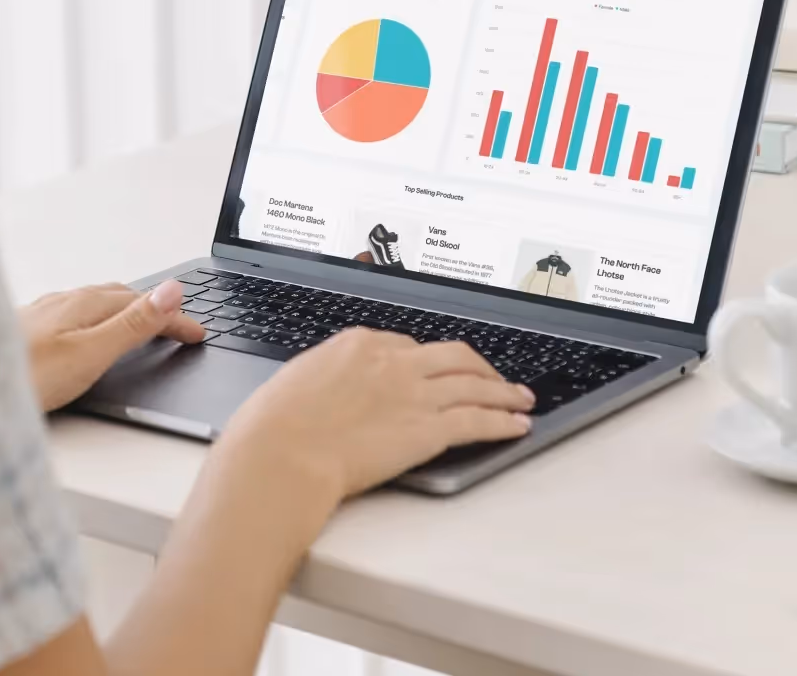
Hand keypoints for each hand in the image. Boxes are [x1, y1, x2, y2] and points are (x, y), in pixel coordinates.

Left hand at [19, 280, 204, 411]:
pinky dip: (96, 321)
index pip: (147, 304)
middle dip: (154, 309)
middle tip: (177, 327)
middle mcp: (62, 301)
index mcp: (85, 303)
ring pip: (93, 305)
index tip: (198, 334)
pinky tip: (83, 337)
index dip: (176, 319)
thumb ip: (133, 324)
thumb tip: (172, 290)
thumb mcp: (90, 354)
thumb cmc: (20, 377)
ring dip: (124, 312)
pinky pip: (71, 316)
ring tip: (140, 326)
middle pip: (121, 297)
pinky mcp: (22, 330)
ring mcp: (40, 314)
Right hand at [217, 328, 533, 505]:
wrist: (282, 453)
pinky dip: (502, 421)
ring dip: (503, 391)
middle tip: (493, 376)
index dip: (429, 361)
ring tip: (521, 398)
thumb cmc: (275, 424)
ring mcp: (414, 393)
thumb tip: (331, 387)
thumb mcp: (297, 380)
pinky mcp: (428, 430)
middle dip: (478, 366)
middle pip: (452, 355)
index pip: (408, 346)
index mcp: (359, 344)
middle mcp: (393, 361)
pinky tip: (516, 425)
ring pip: (474, 383)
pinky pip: (477, 420)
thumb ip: (327, 377)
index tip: (438, 371)